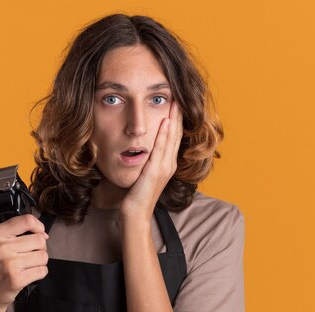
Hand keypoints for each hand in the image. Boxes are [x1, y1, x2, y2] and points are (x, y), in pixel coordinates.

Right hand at [0, 214, 48, 307]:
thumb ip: (18, 232)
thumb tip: (43, 234)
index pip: (27, 221)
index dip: (39, 226)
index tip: (40, 232)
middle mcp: (1, 247)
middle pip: (39, 240)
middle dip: (40, 248)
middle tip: (28, 255)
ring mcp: (9, 263)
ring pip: (43, 256)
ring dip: (40, 262)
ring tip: (26, 266)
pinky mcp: (16, 279)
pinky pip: (42, 271)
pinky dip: (39, 273)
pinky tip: (27, 274)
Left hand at [120, 100, 183, 221]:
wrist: (135, 213)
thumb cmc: (136, 195)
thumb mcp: (144, 174)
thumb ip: (147, 160)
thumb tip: (143, 148)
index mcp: (167, 164)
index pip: (173, 137)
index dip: (176, 119)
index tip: (175, 103)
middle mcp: (169, 164)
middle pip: (176, 134)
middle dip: (177, 114)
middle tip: (179, 95)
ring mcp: (164, 168)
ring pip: (171, 139)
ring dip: (173, 119)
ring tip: (175, 102)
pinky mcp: (155, 172)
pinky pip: (160, 149)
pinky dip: (163, 135)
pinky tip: (165, 122)